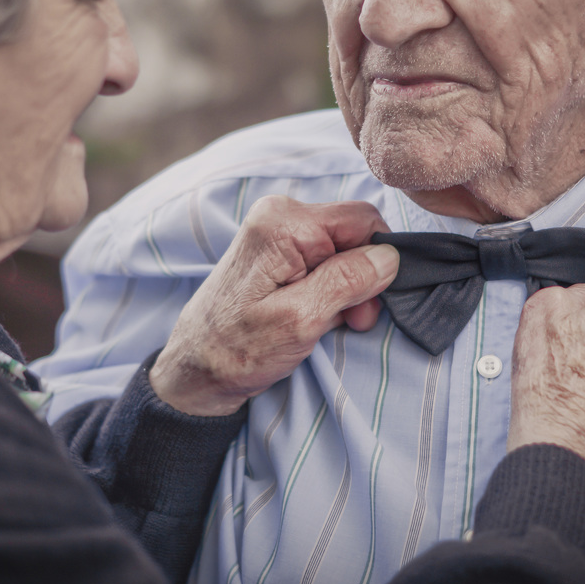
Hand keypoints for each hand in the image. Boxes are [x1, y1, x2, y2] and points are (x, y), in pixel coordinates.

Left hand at [150, 195, 399, 415]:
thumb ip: (347, 282)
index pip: (364, 220)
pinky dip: (328, 290)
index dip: (376, 261)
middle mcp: (280, 215)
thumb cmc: (236, 349)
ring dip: (345, 290)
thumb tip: (389, 256)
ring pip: (342, 251)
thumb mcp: (300, 320)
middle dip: (361, 280)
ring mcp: (277, 232)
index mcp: (284, 222)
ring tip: (325, 324)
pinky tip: (314, 316)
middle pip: (353, 235)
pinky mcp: (276, 251)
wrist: (195, 369)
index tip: (364, 305)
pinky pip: (323, 261)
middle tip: (349, 321)